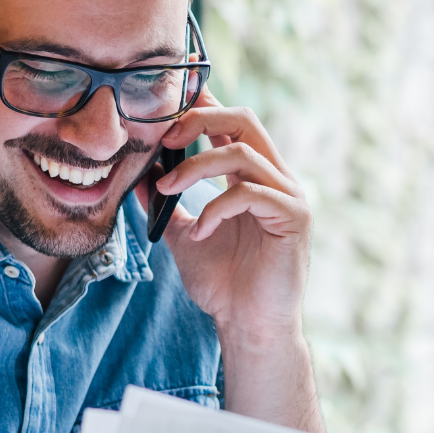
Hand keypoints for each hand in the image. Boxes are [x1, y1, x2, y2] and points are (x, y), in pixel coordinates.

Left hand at [152, 90, 310, 344]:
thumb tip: (139, 176)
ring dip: (196, 166)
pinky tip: (201, 232)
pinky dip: (217, 207)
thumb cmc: (224, 285)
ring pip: (243, 153)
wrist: (248, 326)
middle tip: (164, 138)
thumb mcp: (184, 236)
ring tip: (167, 189)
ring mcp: (289, 196)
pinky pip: (250, 193)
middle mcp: (275, 178)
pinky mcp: (294, 217)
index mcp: (252, 176)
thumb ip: (167, 206)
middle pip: (244, 119)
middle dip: (200, 119)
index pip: (231, 122)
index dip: (202, 105)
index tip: (164, 109)